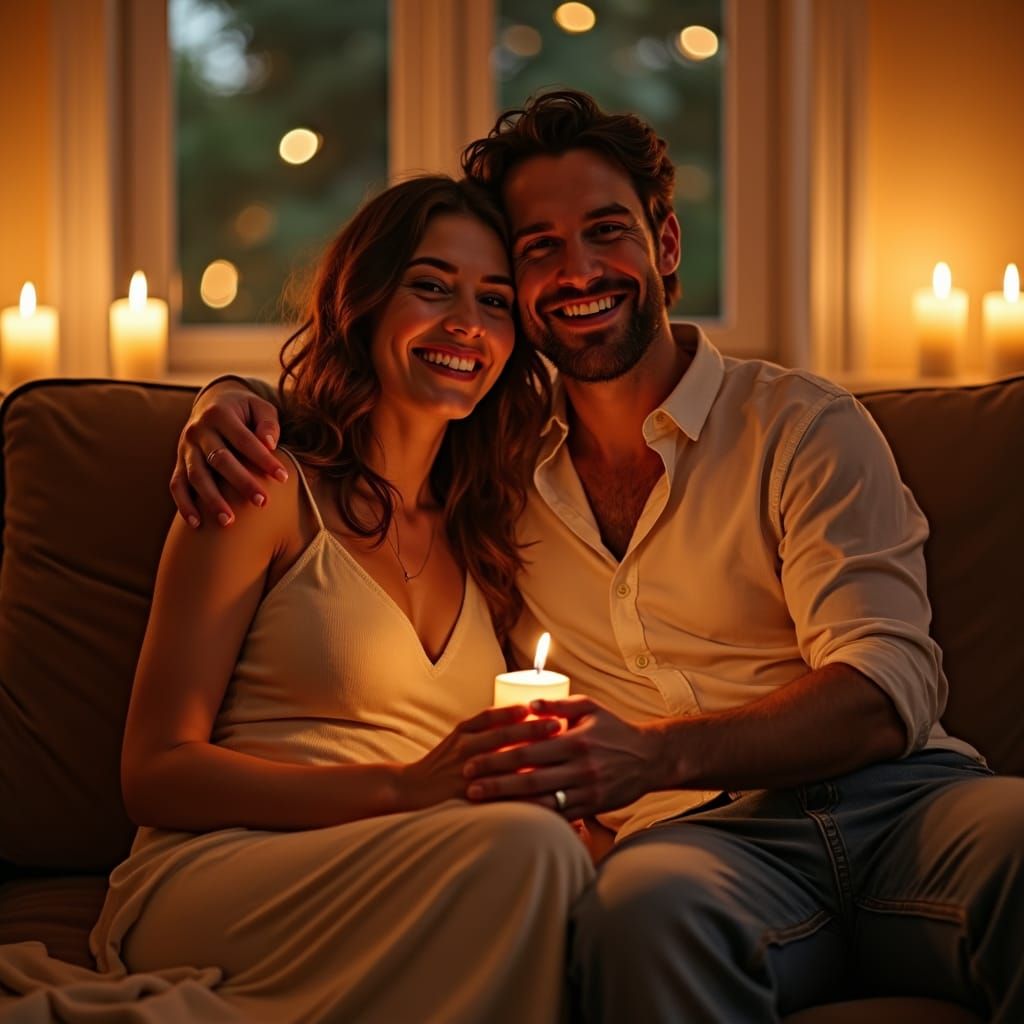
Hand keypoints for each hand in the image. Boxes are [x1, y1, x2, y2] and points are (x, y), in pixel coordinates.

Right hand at [171, 381, 287, 527]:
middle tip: (262, 503)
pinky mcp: (179, 463)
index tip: (283, 478)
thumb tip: (269, 444)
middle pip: (219, 459)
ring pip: (196, 476)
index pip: (244, 439)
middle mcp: (198, 430)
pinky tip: (198, 524)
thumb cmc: (244, 410)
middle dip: (241, 482)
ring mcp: (185, 448)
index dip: (263, 459)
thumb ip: (267, 423)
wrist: (212, 404)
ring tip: (229, 522)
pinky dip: (185, 505)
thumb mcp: (259, 407)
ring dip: (212, 500)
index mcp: (219, 414)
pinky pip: (177, 485)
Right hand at [401, 705, 561, 810]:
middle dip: (532, 730)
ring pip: (502, 764)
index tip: (543, 705)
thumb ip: (487, 726)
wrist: (411, 789)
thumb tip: (525, 713)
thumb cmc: (443, 762)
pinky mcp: (468, 796)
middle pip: (502, 736)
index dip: (518, 711)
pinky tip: (540, 792)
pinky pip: (498, 793)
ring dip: (530, 759)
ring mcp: (466, 772)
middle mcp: (464, 748)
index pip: (493, 716)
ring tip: (556, 756)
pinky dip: (519, 792)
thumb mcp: (460, 737)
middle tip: (558, 724)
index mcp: (464, 731)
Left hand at [462, 695, 671, 819]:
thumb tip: (527, 704)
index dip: (498, 758)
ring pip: (542, 801)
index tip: (472, 761)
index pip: (528, 751)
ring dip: (510, 803)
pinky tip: (514, 818)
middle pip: (530, 779)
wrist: (650, 757)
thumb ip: (558, 704)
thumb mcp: (590, 707)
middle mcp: (580, 768)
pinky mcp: (592, 807)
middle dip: (496, 784)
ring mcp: (586, 790)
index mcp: (574, 741)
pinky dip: (535, 816)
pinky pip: (560, 815)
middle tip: (467, 786)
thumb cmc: (614, 729)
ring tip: (482, 805)